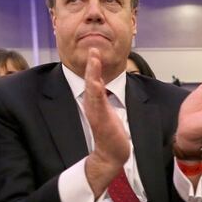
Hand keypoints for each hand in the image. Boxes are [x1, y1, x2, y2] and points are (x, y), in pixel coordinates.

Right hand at [83, 48, 129, 195]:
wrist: (112, 153)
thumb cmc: (112, 133)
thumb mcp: (109, 112)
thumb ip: (106, 100)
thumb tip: (108, 89)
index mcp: (96, 101)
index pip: (94, 79)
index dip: (94, 64)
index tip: (95, 50)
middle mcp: (93, 104)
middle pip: (90, 79)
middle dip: (91, 63)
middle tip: (93, 48)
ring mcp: (95, 111)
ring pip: (92, 88)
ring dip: (93, 72)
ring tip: (94, 58)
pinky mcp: (100, 119)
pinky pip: (97, 103)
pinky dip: (95, 91)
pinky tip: (95, 82)